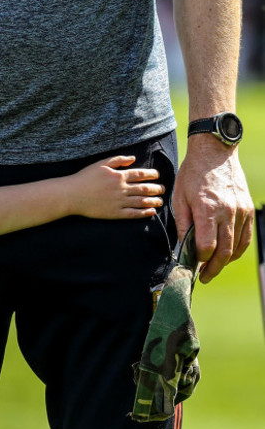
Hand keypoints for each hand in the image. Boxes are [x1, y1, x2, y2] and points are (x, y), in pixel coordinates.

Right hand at [70, 155, 163, 218]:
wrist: (73, 195)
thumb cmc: (85, 177)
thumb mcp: (101, 163)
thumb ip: (118, 160)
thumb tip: (133, 158)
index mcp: (118, 176)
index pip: (140, 174)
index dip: (151, 175)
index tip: (157, 175)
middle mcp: (121, 189)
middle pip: (143, 188)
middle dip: (155, 188)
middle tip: (163, 189)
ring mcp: (119, 202)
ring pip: (141, 201)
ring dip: (153, 201)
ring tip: (160, 201)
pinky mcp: (116, 213)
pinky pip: (133, 213)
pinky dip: (144, 213)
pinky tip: (151, 212)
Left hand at [173, 137, 253, 282]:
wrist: (214, 151)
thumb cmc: (193, 173)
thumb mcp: (179, 196)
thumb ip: (182, 224)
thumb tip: (184, 247)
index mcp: (206, 209)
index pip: (207, 246)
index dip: (200, 259)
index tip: (194, 263)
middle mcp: (227, 212)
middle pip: (224, 251)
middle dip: (214, 268)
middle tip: (205, 277)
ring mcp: (240, 211)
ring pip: (237, 247)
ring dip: (226, 261)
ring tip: (214, 266)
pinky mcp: (247, 208)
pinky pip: (246, 236)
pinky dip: (238, 249)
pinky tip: (228, 254)